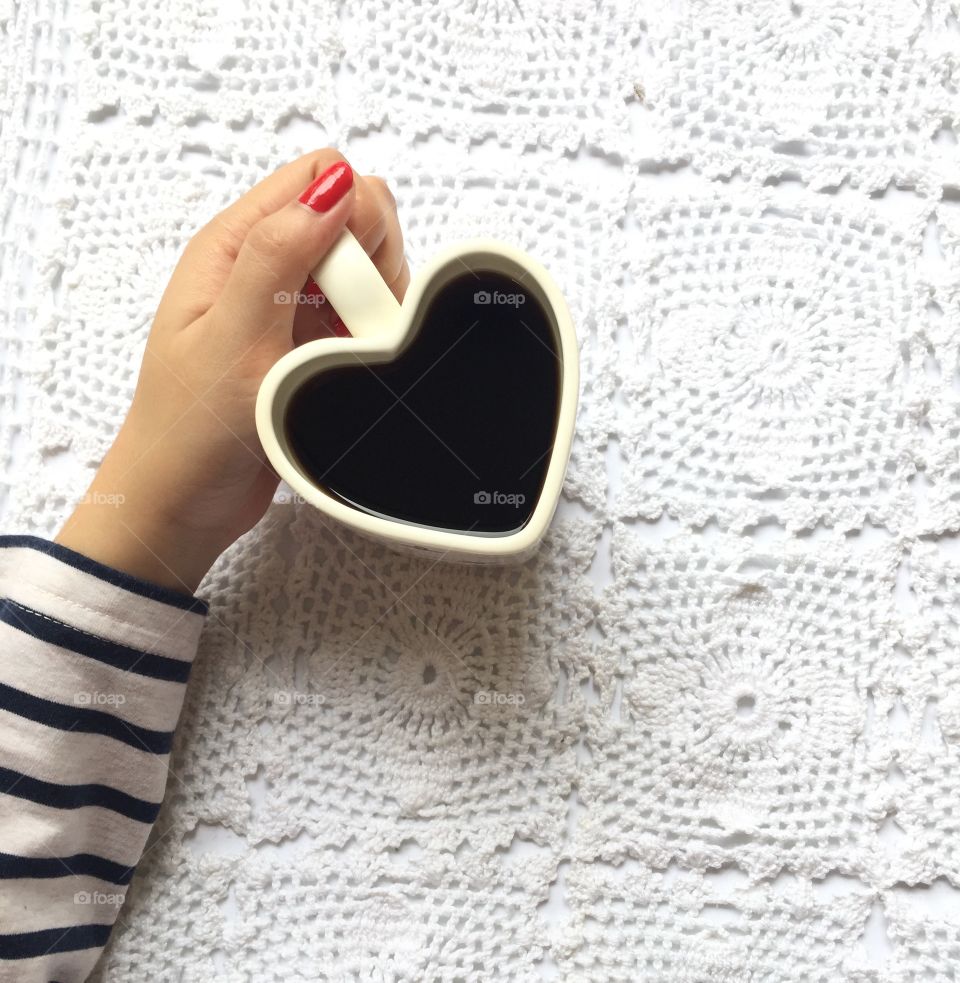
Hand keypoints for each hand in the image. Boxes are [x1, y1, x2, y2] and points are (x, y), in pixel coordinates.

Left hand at [56, 150, 407, 593]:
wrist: (185, 505)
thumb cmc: (189, 428)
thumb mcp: (232, 335)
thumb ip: (279, 254)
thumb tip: (335, 186)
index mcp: (235, 246)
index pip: (319, 178)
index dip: (352, 214)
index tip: (347, 275)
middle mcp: (265, 268)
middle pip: (355, 222)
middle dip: (373, 263)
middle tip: (347, 322)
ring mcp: (291, 310)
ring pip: (367, 273)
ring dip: (376, 307)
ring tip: (344, 355)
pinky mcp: (310, 349)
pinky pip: (364, 321)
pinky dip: (372, 339)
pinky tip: (351, 370)